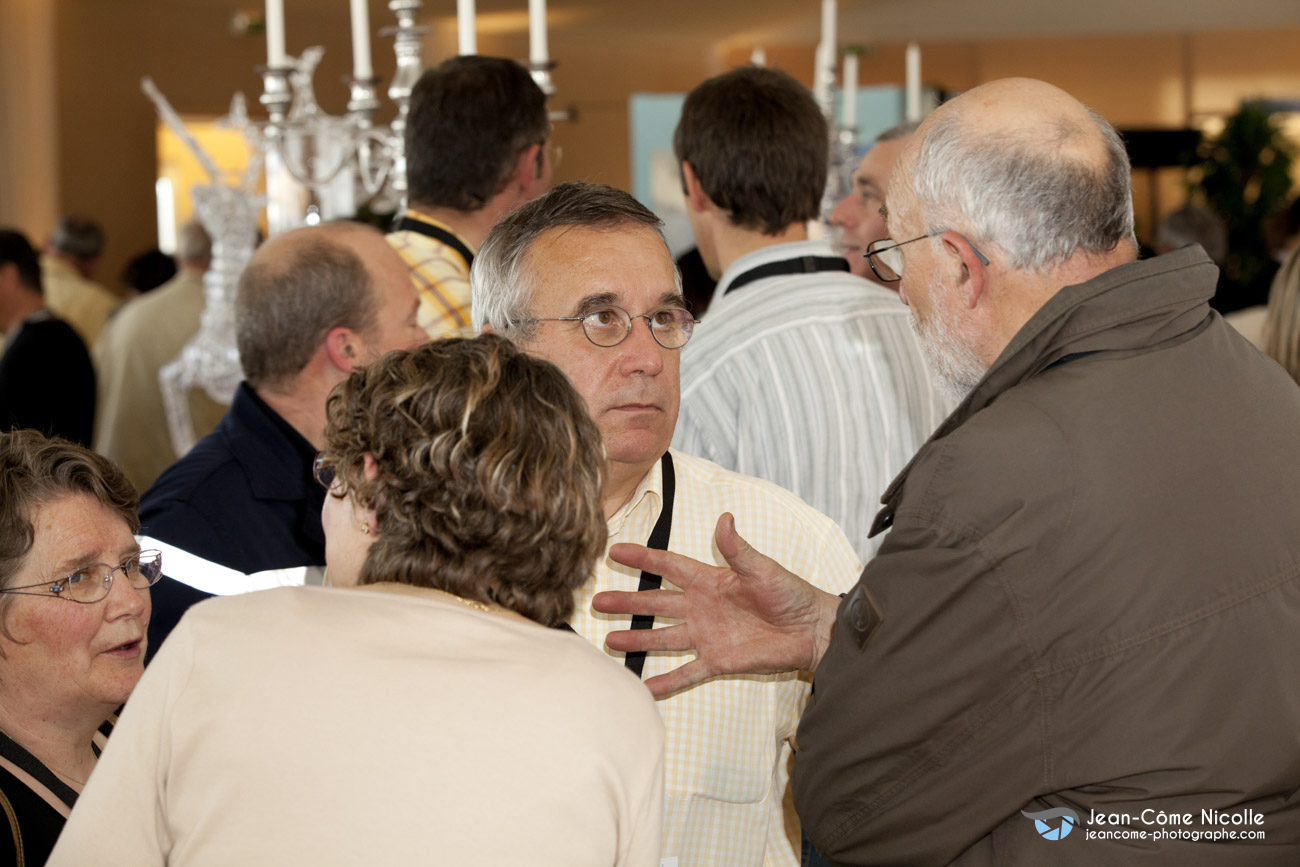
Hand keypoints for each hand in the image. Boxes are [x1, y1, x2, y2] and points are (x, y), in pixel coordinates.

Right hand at [593, 512, 841, 696]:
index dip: (643, 557)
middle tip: (597, 601)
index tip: (615, 550)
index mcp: (710, 580)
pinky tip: (643, 688)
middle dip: (627, 601)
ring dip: (637, 637)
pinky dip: (666, 682)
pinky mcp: (717, 660)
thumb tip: (725, 518)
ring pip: (663, 637)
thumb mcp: (763, 568)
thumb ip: (739, 550)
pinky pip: (686, 672)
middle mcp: (702, 607)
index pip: (668, 566)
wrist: (811, 631)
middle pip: (656, 602)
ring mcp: (706, 635)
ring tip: (609, 639)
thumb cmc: (791, 594)